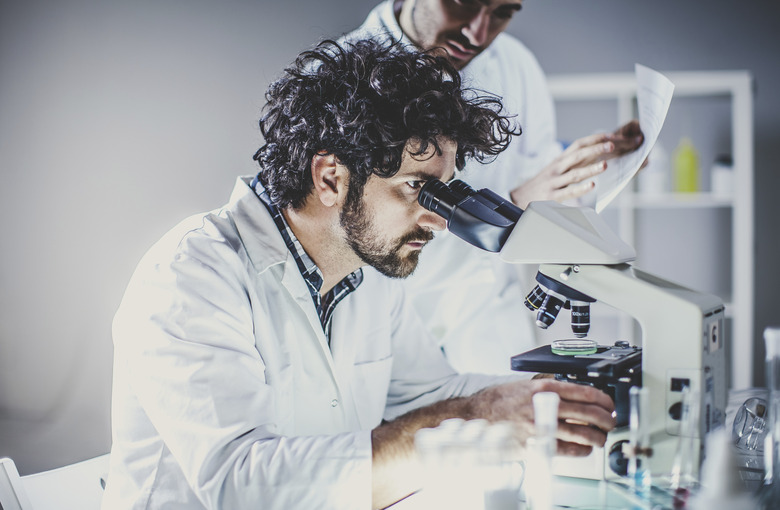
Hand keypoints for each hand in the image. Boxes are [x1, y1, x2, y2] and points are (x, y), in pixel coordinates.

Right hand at [472, 378, 615, 456]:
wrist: (477, 414)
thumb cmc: (499, 400)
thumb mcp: (525, 385)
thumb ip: (549, 390)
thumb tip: (574, 395)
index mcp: (544, 388)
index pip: (584, 392)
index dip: (603, 400)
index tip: (609, 404)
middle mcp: (545, 406)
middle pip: (588, 413)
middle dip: (606, 419)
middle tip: (611, 422)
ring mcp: (542, 426)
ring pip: (582, 433)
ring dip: (597, 437)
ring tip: (601, 438)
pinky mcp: (537, 444)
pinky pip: (568, 450)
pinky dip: (582, 451)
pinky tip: (585, 449)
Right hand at [510, 120, 644, 208]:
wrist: (520, 197)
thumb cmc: (544, 182)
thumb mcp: (557, 167)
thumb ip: (575, 161)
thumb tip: (598, 154)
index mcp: (560, 159)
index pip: (579, 144)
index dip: (595, 139)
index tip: (611, 136)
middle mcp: (558, 167)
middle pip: (578, 155)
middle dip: (596, 149)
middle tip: (612, 144)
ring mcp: (555, 182)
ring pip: (575, 173)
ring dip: (591, 169)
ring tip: (605, 165)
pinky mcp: (551, 196)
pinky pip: (568, 192)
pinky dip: (581, 189)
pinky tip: (592, 186)